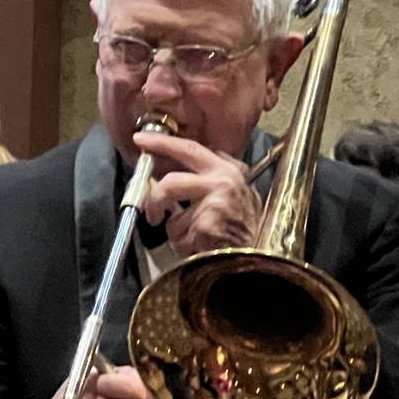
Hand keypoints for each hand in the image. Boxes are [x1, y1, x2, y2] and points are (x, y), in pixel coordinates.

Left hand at [133, 131, 259, 257]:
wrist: (255, 258)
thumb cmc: (242, 231)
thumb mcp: (234, 195)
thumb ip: (207, 179)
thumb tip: (168, 172)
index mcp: (229, 170)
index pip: (190, 149)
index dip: (163, 144)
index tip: (143, 140)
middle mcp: (224, 181)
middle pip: (171, 181)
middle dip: (153, 196)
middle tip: (148, 209)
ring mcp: (215, 202)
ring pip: (172, 216)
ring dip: (176, 231)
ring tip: (194, 239)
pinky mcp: (206, 225)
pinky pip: (178, 236)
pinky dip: (183, 246)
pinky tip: (201, 248)